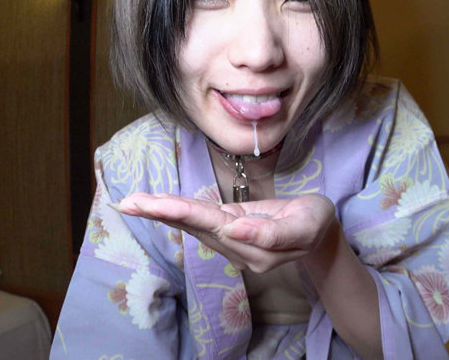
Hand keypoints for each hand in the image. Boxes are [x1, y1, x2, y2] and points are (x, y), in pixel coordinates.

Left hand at [116, 193, 335, 272]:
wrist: (319, 231)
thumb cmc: (314, 224)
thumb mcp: (305, 226)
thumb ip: (272, 233)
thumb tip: (234, 228)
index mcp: (253, 246)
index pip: (214, 225)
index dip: (186, 213)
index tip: (160, 206)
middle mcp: (235, 245)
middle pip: (194, 226)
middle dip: (162, 213)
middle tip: (129, 203)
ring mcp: (230, 238)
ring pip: (191, 223)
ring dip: (161, 212)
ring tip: (132, 202)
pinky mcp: (228, 225)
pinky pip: (198, 218)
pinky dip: (175, 210)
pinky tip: (155, 205)